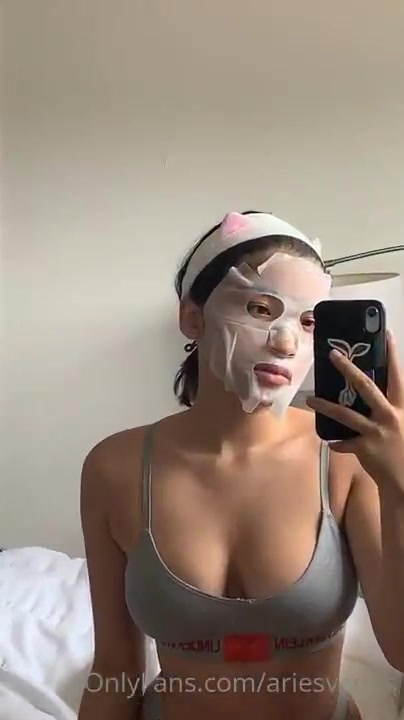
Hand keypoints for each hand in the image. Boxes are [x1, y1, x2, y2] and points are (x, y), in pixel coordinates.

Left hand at [307, 331, 403, 487]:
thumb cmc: (403, 451)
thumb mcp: (401, 424)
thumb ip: (389, 410)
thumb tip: (372, 400)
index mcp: (400, 408)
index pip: (397, 376)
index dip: (392, 355)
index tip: (386, 334)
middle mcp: (389, 416)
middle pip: (366, 386)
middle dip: (348, 369)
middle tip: (334, 355)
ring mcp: (376, 432)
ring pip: (345, 414)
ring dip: (325, 406)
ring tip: (310, 399)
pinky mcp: (365, 448)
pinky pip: (343, 442)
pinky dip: (337, 443)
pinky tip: (331, 442)